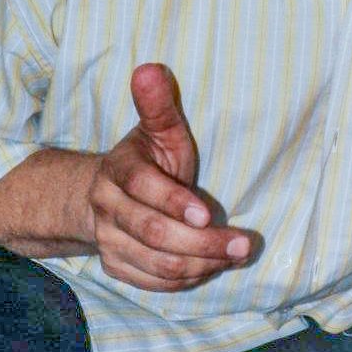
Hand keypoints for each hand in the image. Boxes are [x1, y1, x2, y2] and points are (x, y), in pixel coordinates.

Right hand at [83, 63, 253, 291]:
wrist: (108, 196)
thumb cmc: (150, 159)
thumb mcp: (158, 130)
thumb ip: (158, 106)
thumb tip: (150, 69)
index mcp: (118, 170)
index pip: (142, 188)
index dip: (174, 202)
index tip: (208, 214)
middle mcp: (107, 208)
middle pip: (153, 234)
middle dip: (203, 243)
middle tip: (243, 244)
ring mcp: (109, 241)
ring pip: (157, 264)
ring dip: (202, 264)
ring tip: (235, 254)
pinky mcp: (117, 267)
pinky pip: (155, 282)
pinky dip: (188, 279)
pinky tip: (213, 266)